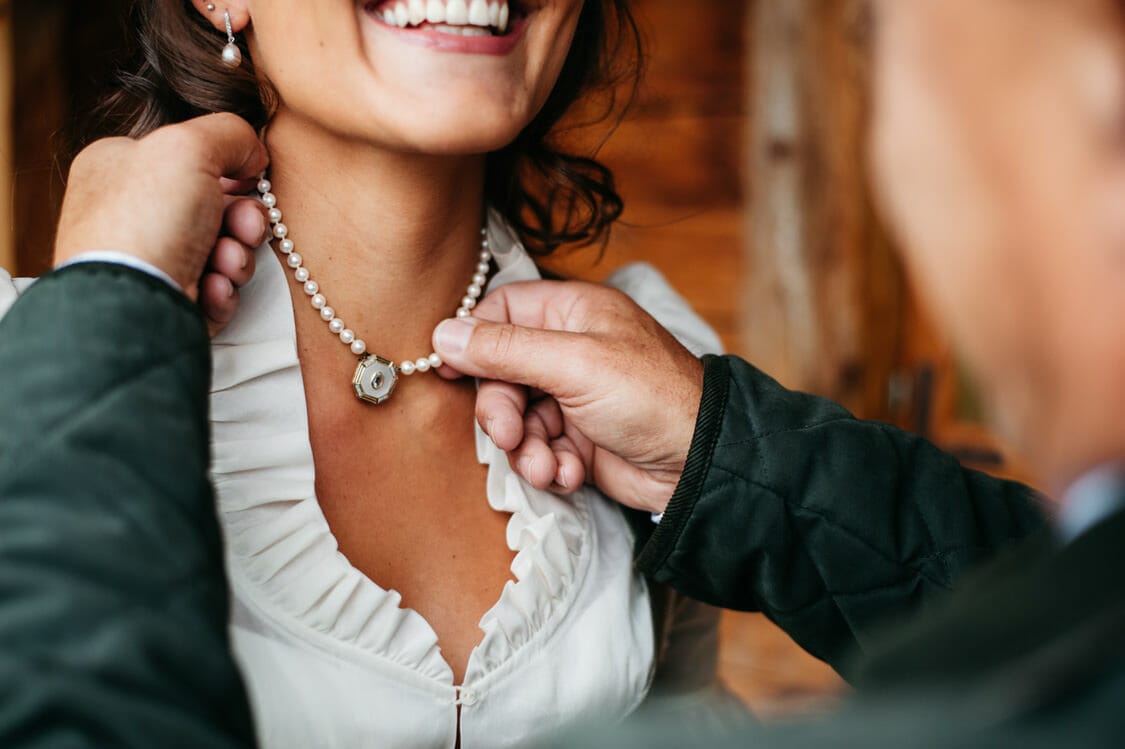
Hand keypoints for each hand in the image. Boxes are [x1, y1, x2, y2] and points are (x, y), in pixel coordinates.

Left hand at [55, 113, 270, 334]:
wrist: (133, 301)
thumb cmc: (146, 220)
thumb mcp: (189, 145)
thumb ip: (230, 133)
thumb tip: (252, 153)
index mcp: (119, 168)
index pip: (186, 160)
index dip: (226, 169)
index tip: (248, 179)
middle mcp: (131, 214)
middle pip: (213, 208)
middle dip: (242, 220)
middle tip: (246, 228)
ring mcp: (149, 260)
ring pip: (220, 251)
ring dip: (236, 256)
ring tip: (224, 263)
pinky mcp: (167, 300)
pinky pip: (214, 289)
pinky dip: (222, 289)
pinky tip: (211, 287)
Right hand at [432, 281, 703, 514]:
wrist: (700, 464)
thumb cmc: (650, 397)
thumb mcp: (574, 363)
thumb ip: (504, 350)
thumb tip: (443, 334)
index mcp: (573, 312)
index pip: (502, 311)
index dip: (473, 339)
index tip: (448, 369)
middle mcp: (571, 349)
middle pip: (502, 372)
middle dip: (501, 410)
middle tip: (508, 435)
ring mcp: (574, 395)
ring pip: (518, 417)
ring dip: (525, 448)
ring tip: (548, 467)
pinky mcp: (580, 438)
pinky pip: (541, 447)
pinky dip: (550, 464)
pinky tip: (571, 474)